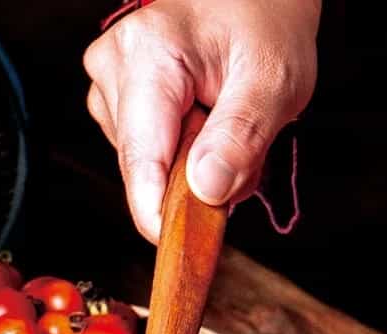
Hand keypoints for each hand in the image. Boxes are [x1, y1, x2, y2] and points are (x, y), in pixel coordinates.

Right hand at [84, 0, 319, 242]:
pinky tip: (205, 124)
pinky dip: (183, 156)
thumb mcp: (275, 81)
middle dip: (195, 183)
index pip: (142, 166)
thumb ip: (242, 137)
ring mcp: (110, 83)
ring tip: (225, 125)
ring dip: (192, 170)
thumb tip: (205, 190)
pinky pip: (149, 156)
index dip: (165, 220)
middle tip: (240, 147)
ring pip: (147, 170)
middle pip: (146, 173)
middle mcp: (115, 66)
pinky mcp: (117, 99)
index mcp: (147, 57)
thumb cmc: (266, 25)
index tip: (189, 255)